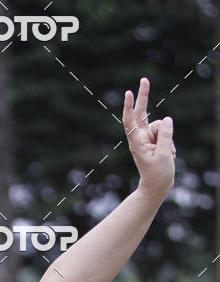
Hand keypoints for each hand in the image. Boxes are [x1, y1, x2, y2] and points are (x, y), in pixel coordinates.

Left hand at [123, 77, 175, 201]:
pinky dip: (170, 142)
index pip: (130, 121)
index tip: (128, 93)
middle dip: (143, 97)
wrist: (158, 186)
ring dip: (168, 138)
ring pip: (160, 125)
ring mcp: (147, 138)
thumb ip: (165, 135)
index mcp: (137, 142)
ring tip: (167, 154)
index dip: (129, 107)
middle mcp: (140, 138)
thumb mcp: (164, 154)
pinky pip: (165, 132)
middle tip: (144, 79)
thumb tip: (166, 119)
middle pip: (141, 113)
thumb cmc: (157, 174)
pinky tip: (169, 155)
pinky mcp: (155, 140)